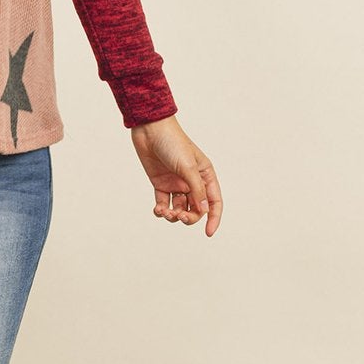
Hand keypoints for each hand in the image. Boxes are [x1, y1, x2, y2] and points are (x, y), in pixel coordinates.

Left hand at [130, 116, 221, 235]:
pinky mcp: (160, 184)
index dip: (213, 218)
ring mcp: (176, 183)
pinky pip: (163, 203)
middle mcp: (192, 181)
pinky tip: (158, 210)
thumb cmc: (173, 143)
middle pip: (195, 209)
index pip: (214, 202)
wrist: (150, 130)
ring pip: (179, 208)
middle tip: (179, 216)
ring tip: (164, 212)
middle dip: (188, 217)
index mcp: (205, 175)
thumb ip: (196, 190)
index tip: (209, 233)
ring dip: (173, 215)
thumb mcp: (187, 167)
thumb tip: (203, 211)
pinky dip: (161, 210)